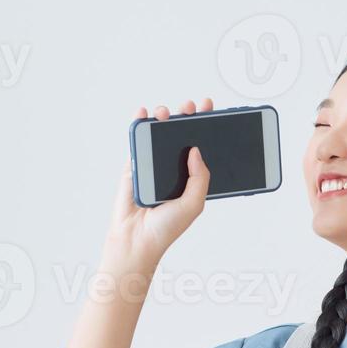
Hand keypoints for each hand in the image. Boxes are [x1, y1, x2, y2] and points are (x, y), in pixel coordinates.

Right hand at [107, 98, 213, 267]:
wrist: (136, 239)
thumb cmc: (166, 228)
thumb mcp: (194, 203)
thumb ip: (200, 177)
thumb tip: (196, 149)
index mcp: (191, 176)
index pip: (201, 145)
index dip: (206, 127)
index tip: (211, 110)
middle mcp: (174, 167)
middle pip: (181, 134)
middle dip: (186, 116)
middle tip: (190, 108)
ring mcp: (154, 164)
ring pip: (159, 133)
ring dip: (163, 117)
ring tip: (166, 112)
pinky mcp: (135, 165)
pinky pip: (137, 141)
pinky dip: (139, 123)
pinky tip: (143, 113)